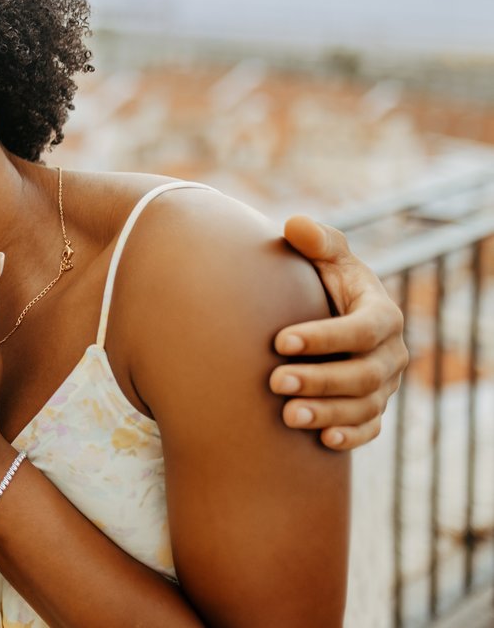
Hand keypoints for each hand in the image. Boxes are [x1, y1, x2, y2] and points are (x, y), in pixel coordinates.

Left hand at [271, 215, 407, 448]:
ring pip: (365, 406)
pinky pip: (371, 428)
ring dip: (328, 413)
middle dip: (320, 380)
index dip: (324, 337)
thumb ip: (316, 240)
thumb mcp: (324, 256)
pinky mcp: (373, 408)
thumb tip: (296, 225)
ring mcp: (385, 384)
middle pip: (363, 374)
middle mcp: (391, 352)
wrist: (326, 313)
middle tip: (275, 381)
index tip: (279, 340)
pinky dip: (351, 436)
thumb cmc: (323, 280)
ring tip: (287, 416)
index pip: (361, 329)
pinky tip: (324, 441)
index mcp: (382, 313)